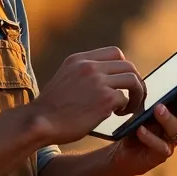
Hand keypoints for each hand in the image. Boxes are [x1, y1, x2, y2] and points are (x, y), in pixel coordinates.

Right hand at [30, 47, 146, 144]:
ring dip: (137, 94)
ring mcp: (98, 81)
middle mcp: (89, 66)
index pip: (114, 52)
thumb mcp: (65, 79)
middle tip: (133, 95)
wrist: (39, 122)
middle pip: (127, 65)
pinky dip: (126, 108)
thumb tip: (107, 79)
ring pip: (132, 79)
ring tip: (128, 107)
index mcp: (79, 59)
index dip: (123, 67)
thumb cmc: (51, 108)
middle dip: (135, 81)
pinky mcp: (105, 99)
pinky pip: (126, 98)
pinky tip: (117, 115)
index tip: (121, 82)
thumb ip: (84, 74)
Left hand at [108, 71, 176, 175]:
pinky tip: (141, 130)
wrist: (121, 151)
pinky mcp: (161, 155)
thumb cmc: (134, 124)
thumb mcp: (141, 105)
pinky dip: (150, 137)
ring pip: (176, 129)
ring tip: (158, 109)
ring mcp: (171, 141)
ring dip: (168, 118)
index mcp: (176, 111)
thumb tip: (154, 75)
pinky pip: (160, 146)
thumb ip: (151, 94)